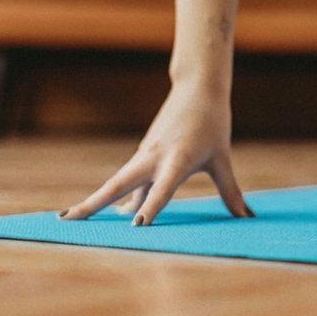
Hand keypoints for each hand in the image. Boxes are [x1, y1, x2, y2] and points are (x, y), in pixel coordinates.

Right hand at [58, 82, 252, 225]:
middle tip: (68, 220)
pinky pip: (128, 180)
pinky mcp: (143, 154)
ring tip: (72, 219)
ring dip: (96, 199)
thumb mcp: (222, 159)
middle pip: (118, 184)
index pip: (163, 188)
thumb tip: (248, 218)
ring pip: (118, 182)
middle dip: (93, 203)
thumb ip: (231, 193)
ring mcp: (145, 156)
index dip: (151, 207)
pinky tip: (109, 211)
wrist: (197, 89)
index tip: (136, 226)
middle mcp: (155, 158)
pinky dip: (115, 196)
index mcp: (178, 160)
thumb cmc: (213, 124)